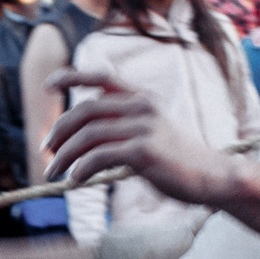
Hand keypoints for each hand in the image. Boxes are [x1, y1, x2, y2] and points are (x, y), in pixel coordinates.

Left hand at [43, 71, 232, 205]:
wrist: (213, 176)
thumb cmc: (178, 160)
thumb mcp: (151, 133)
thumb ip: (121, 129)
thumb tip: (83, 141)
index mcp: (142, 99)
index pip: (101, 77)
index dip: (72, 77)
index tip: (49, 85)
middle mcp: (141, 107)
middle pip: (85, 111)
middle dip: (59, 131)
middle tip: (46, 151)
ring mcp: (143, 127)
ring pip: (87, 135)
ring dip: (64, 155)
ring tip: (53, 172)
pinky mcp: (143, 151)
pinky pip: (99, 157)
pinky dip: (80, 169)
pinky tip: (74, 181)